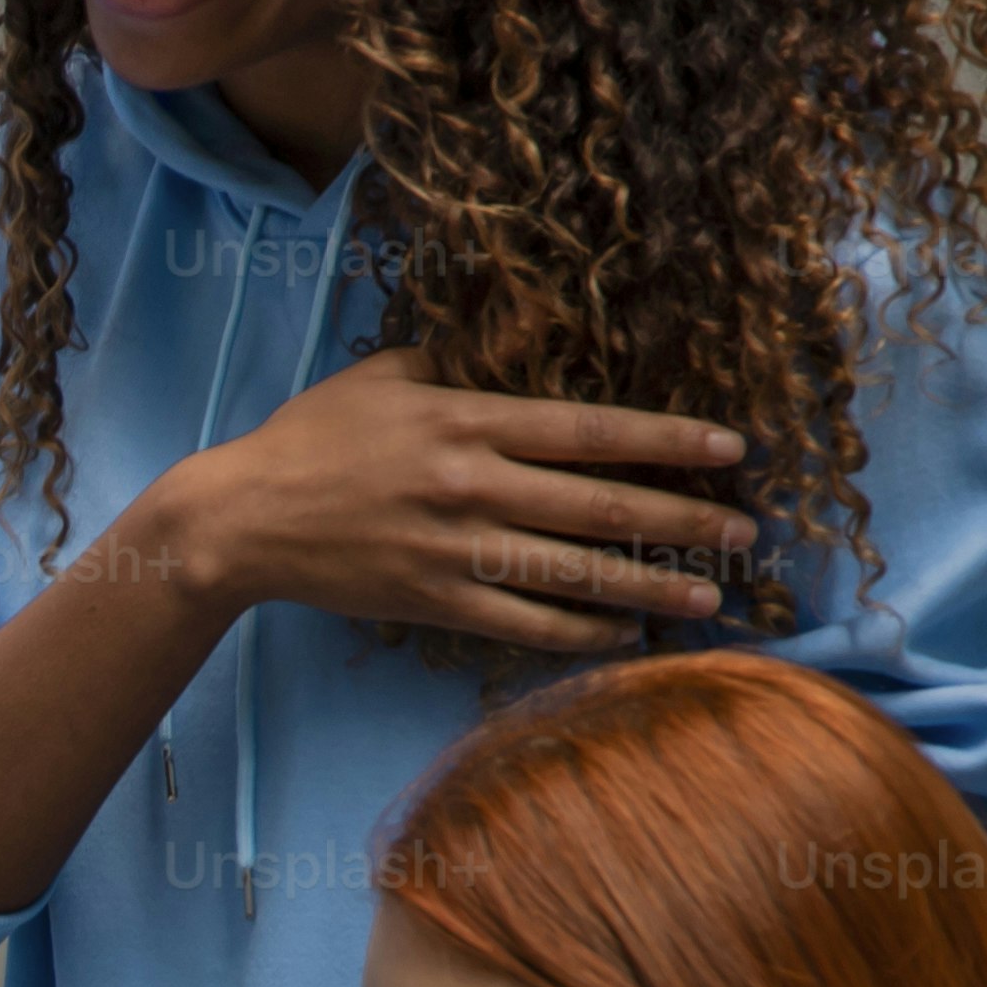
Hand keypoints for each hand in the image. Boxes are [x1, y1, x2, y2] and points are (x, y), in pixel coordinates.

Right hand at [131, 344, 755, 659]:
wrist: (240, 519)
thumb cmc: (312, 437)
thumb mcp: (386, 376)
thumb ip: (460, 367)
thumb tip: (523, 352)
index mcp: (468, 419)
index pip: (592, 431)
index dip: (668, 440)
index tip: (730, 448)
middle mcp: (472, 485)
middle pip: (601, 507)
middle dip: (682, 521)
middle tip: (746, 532)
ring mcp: (454, 550)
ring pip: (573, 574)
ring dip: (649, 587)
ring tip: (708, 597)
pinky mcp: (433, 601)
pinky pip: (523, 622)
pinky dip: (578, 630)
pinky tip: (624, 633)